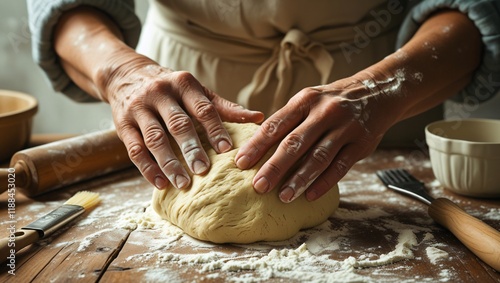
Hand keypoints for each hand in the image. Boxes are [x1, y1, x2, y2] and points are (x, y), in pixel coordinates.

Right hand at [101, 52, 263, 189]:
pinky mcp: (122, 125)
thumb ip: (224, 107)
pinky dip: (147, 168)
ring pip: (154, 139)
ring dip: (169, 163)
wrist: (125, 75)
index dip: (215, 129)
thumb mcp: (196, 90)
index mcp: (183, 84)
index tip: (227, 151)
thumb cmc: (171, 88)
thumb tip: (258, 118)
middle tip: (204, 171)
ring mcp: (139, 109)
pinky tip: (160, 184)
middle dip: (191, 148)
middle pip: (178, 124)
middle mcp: (160, 93)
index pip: (202, 108)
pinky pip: (135, 149)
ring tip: (183, 183)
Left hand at [235, 74, 404, 202]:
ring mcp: (345, 128)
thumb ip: (287, 121)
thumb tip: (257, 147)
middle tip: (258, 186)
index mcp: (305, 100)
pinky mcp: (362, 143)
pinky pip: (340, 166)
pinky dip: (324, 182)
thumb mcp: (309, 100)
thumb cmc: (331, 102)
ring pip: (318, 157)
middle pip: (295, 143)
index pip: (275, 125)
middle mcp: (324, 112)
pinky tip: (310, 195)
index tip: (240, 163)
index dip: (257, 145)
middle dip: (274, 166)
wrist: (377, 92)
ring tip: (283, 196)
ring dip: (299, 179)